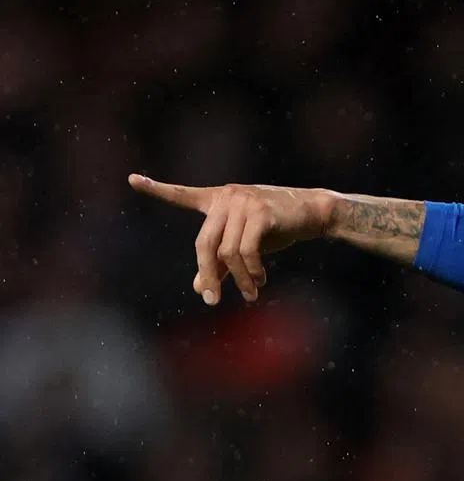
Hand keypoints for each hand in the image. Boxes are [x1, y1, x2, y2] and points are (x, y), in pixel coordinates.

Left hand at [128, 174, 332, 304]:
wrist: (312, 212)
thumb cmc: (277, 227)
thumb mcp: (244, 244)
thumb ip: (219, 263)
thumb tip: (199, 288)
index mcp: (218, 200)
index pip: (183, 195)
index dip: (158, 189)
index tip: (132, 179)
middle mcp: (226, 198)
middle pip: (204, 244)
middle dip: (208, 275)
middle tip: (213, 300)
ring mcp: (243, 203)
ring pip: (228, 253)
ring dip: (240, 279)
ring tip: (252, 294)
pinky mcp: (261, 212)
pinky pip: (247, 251)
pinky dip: (252, 271)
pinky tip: (260, 281)